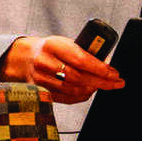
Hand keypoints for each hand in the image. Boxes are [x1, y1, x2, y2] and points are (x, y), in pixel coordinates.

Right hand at [0, 35, 123, 104]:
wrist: (25, 58)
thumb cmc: (49, 48)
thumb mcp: (64, 42)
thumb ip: (81, 51)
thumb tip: (105, 62)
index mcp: (53, 45)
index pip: (81, 59)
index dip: (100, 68)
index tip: (114, 72)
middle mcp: (45, 63)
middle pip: (79, 77)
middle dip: (101, 81)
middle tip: (116, 82)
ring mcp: (41, 79)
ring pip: (73, 89)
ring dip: (93, 89)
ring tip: (106, 85)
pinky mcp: (41, 92)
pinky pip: (66, 98)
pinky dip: (81, 96)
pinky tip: (90, 91)